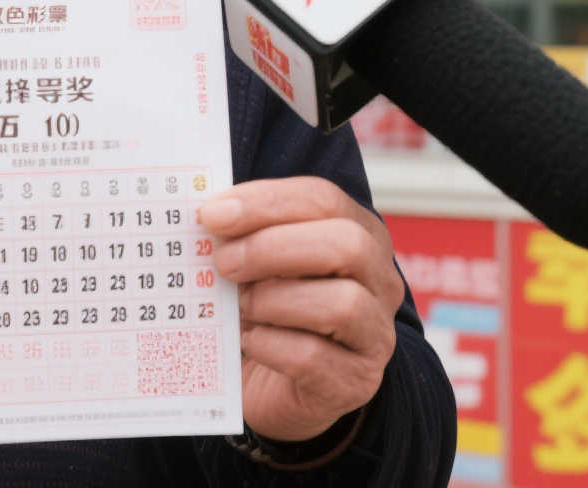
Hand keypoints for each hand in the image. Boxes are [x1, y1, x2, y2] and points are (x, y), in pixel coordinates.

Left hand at [199, 177, 403, 443]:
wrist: (273, 387)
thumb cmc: (265, 311)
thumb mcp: (256, 264)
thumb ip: (242, 234)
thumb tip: (207, 214)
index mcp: (359, 234)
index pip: (323, 200)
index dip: (266, 202)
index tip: (212, 215)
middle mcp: (380, 281)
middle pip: (347, 244)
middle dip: (273, 248)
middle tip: (223, 262)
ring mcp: (375, 335)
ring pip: (341, 304)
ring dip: (273, 301)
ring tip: (239, 308)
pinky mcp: (355, 382)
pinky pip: (314, 358)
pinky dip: (269, 345)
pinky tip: (249, 341)